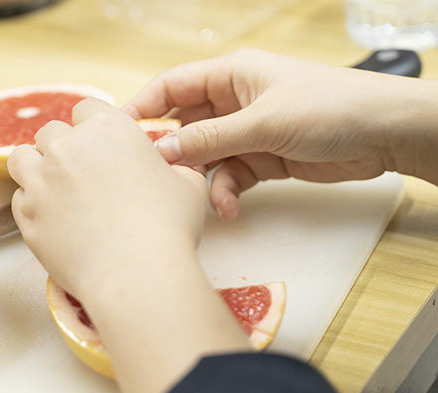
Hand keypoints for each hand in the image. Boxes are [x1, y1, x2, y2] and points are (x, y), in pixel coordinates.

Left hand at [8, 99, 250, 392]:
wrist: (136, 273)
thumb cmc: (168, 227)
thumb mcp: (188, 185)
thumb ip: (175, 166)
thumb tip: (175, 166)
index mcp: (108, 128)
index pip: (87, 109)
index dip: (91, 127)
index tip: (98, 146)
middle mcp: (68, 146)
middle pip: (51, 131)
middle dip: (63, 147)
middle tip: (80, 173)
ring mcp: (41, 179)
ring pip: (22, 158)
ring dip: (36, 167)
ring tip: (54, 189)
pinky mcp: (26, 214)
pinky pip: (19, 198)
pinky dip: (33, 204)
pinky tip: (53, 220)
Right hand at [124, 49, 437, 219]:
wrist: (384, 134)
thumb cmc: (328, 107)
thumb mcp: (262, 122)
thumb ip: (209, 139)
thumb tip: (161, 152)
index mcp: (230, 75)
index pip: (172, 87)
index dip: (143, 109)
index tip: (118, 136)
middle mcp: (233, 102)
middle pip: (185, 126)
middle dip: (171, 153)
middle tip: (154, 179)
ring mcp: (247, 132)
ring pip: (206, 157)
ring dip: (201, 179)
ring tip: (199, 198)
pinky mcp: (262, 159)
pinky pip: (230, 176)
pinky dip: (226, 193)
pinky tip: (229, 208)